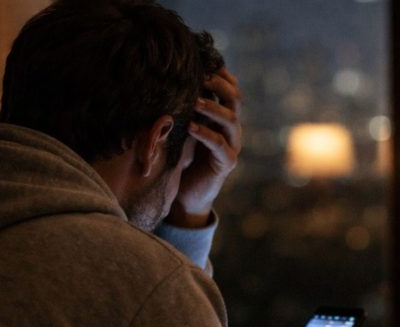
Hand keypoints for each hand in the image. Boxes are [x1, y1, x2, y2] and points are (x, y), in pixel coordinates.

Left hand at [167, 67, 242, 227]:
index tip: (202, 60)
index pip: (229, 87)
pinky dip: (205, 133)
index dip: (220, 73)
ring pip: (230, 119)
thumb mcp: (181, 125)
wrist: (186, 193)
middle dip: (219, 84)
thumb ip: (182, 106)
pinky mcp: (226, 162)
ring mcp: (231, 145)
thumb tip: (164, 78)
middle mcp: (231, 127)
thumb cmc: (181, 156)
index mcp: (222, 115)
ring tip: (194, 101)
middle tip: (201, 76)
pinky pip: (220, 144)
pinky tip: (190, 126)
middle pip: (235, 98)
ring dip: (212, 107)